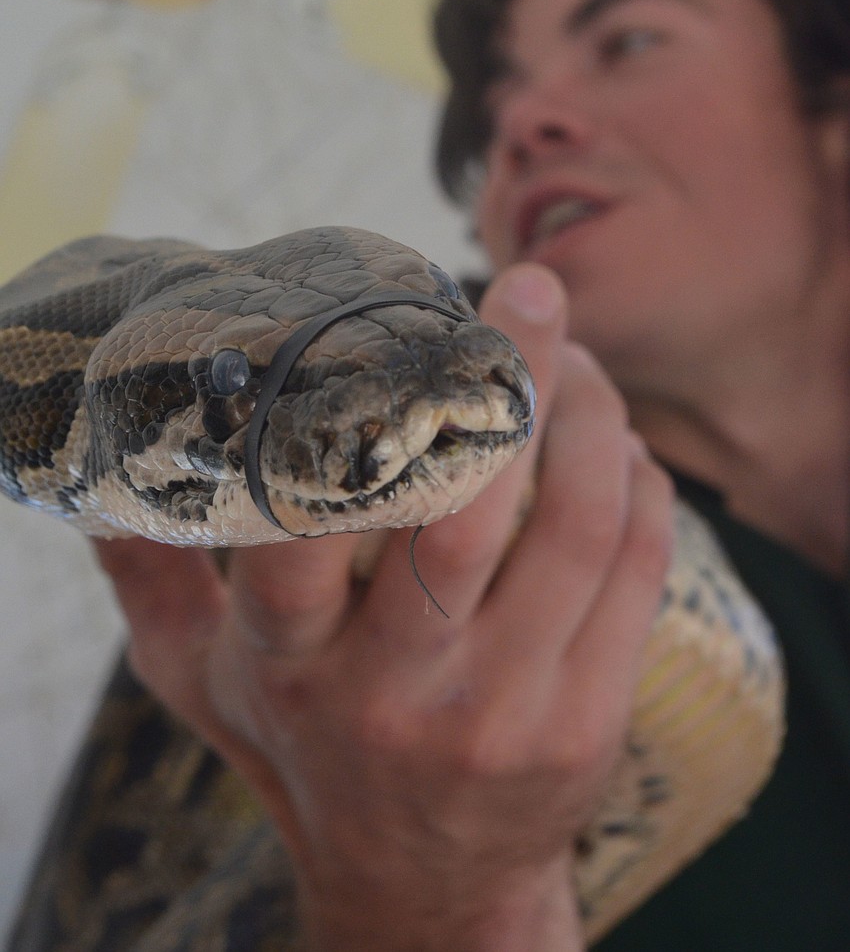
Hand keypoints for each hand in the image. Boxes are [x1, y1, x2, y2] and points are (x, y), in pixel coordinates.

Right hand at [95, 264, 673, 951]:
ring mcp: (498, 713)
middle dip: (513, 379)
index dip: (350, 418)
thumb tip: (99, 484)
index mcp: (290, 663)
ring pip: (572, 530)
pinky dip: (640, 489)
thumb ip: (155, 579)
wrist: (420, 886)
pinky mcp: (584, 728)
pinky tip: (622, 444)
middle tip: (533, 291)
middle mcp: (393, 690)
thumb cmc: (307, 749)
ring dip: (593, 420)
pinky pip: (634, 576)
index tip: (391, 329)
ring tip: (583, 362)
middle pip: (466, 509)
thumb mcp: (200, 682)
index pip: (302, 532)